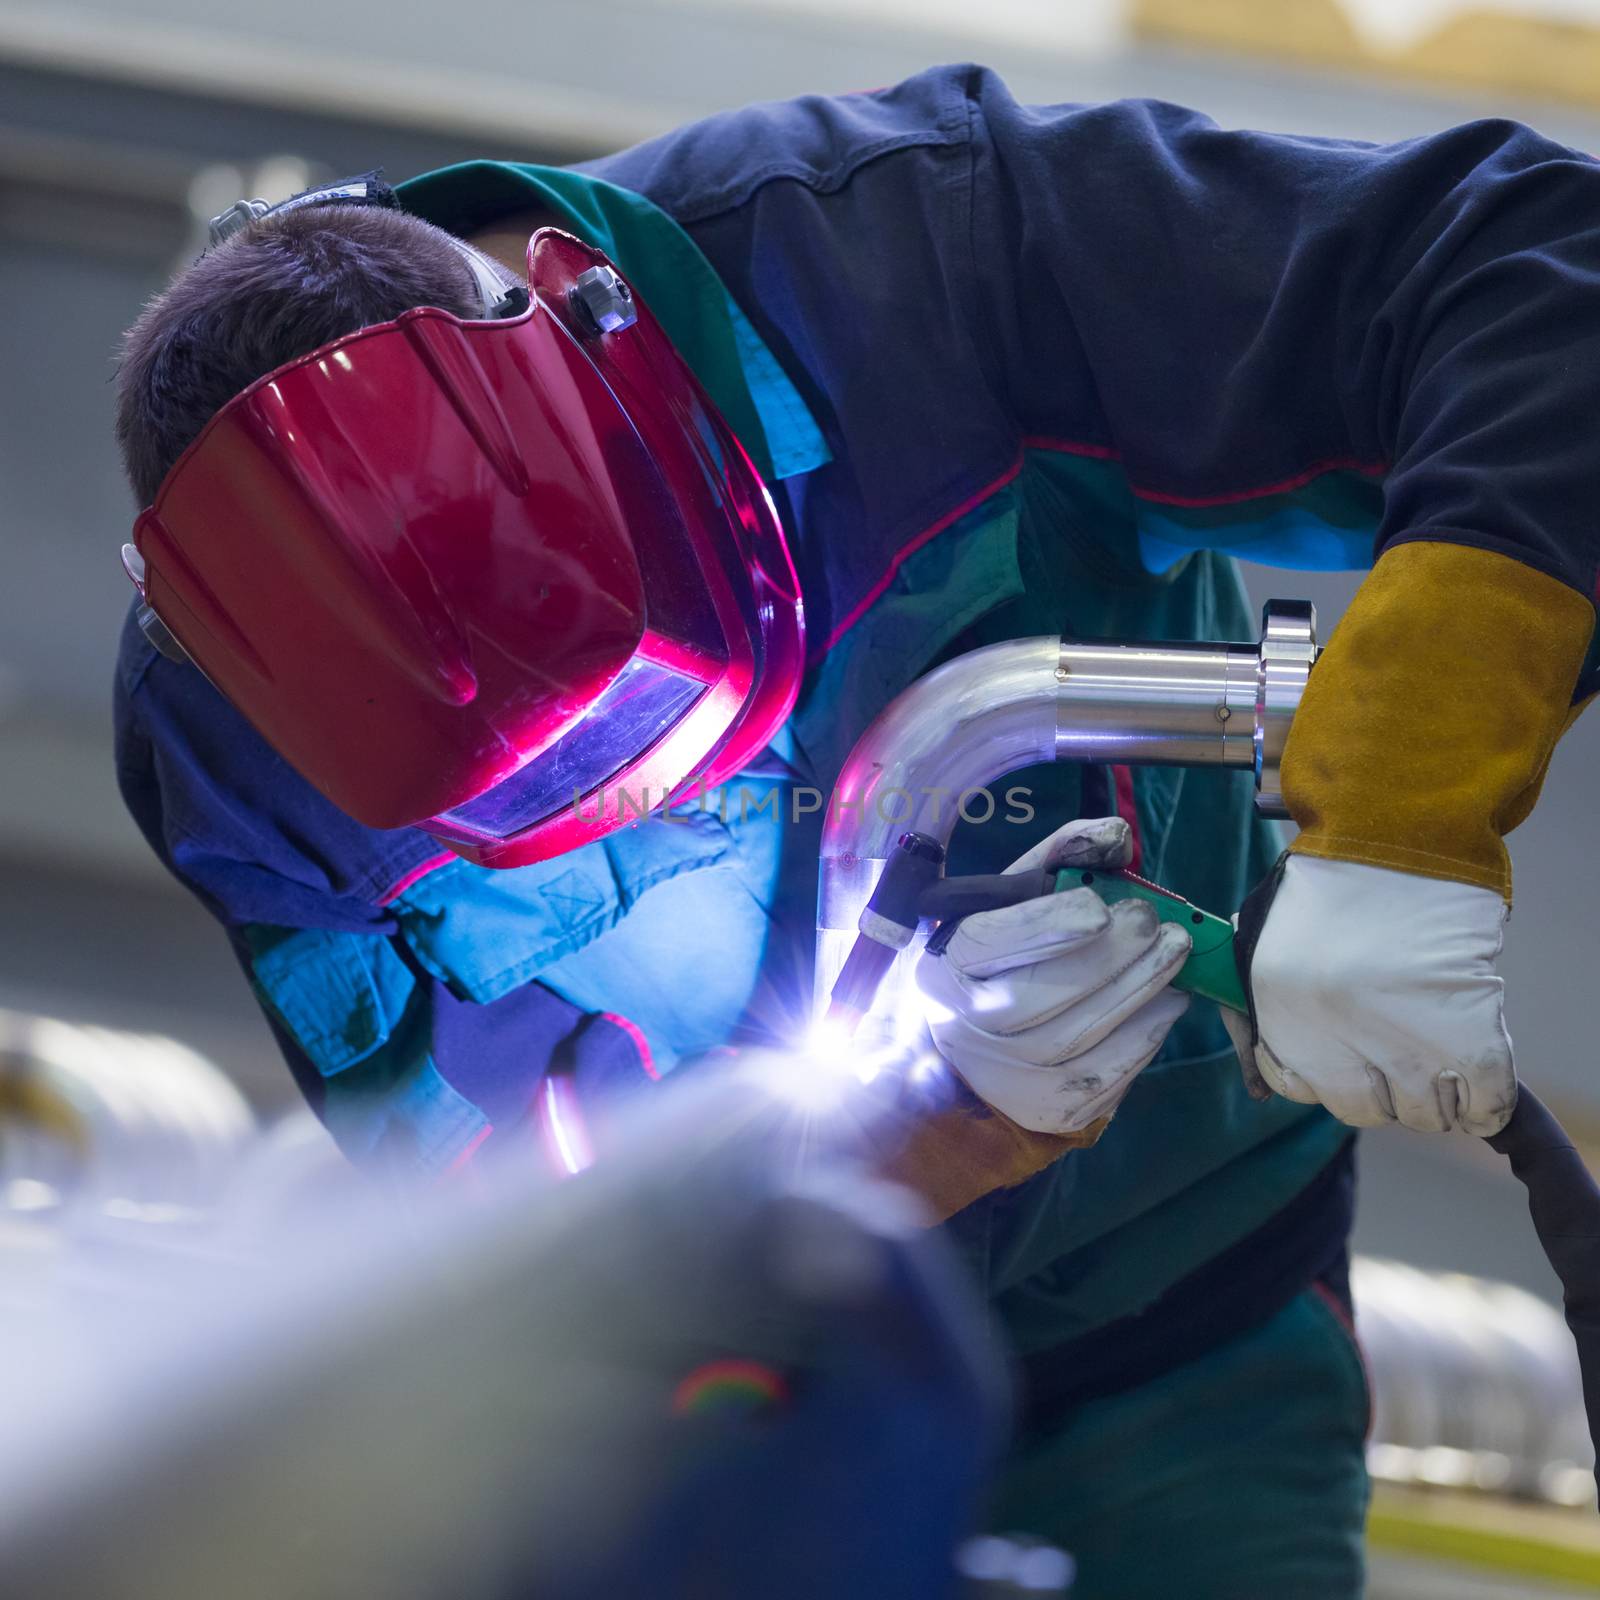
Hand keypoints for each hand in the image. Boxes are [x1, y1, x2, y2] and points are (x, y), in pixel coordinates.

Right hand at [915, 817, 1191, 1135]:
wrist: (972, 1048)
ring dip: (1135, 992)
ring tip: (1175, 953)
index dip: (1044, 927)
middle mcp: (961, 1024)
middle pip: (1033, 998)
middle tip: (1158, 924)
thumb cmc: (1000, 958)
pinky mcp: (1042, 1109)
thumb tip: (1115, 836)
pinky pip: (1100, 1078)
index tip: (1100, 907)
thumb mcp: (1015, 900)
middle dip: (1106, 959)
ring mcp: (1000, 1075)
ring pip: (1072, 1039)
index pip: (986, 943)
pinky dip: (1141, 1039)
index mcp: (945, 963)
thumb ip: (1060, 858)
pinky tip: (1167, 1003)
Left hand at [1224, 855, 1515, 1135]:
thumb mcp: (1273, 939)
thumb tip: (1275, 1073)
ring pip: (1425, 1112)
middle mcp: (1334, 1032)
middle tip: (1407, 1060)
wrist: (1397, 830)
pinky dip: (1487, 1099)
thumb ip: (1280, 1001)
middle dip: (1389, 1092)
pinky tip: (1481, 1081)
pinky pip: (1483, 1095)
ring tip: (1444, 1060)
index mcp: (1280, 1010)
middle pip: (1369, 1109)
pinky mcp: (1463, 1024)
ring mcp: (1399, 1034)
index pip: (1302, 1089)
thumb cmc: (1335, 878)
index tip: (1356, 1068)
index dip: (1333, 1081)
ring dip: (1440, 1097)